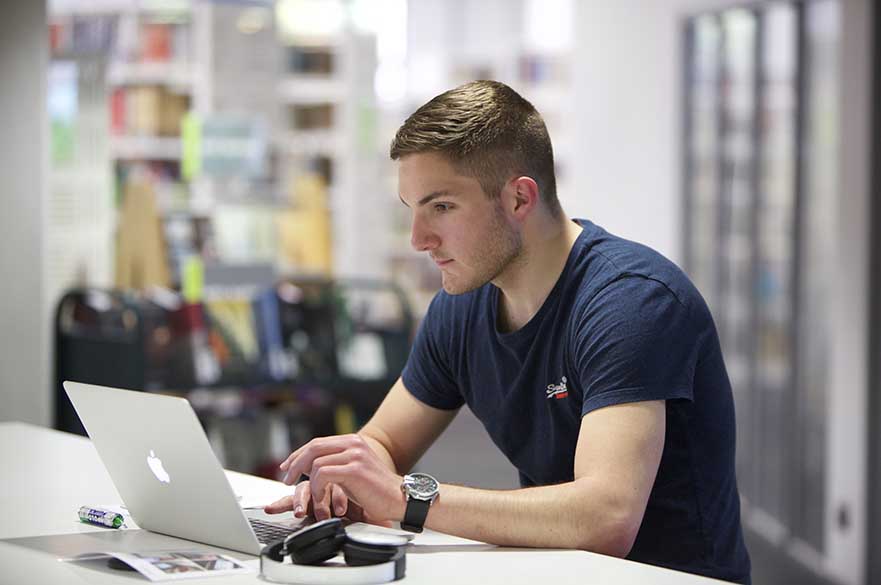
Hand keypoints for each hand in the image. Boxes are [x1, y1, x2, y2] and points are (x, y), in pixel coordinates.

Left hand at [265, 434, 405, 524]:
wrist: (400, 498)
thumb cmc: (376, 490)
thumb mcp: (353, 472)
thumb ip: (335, 464)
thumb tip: (311, 466)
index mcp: (352, 441)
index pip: (317, 443)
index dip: (298, 454)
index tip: (287, 467)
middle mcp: (353, 443)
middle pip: (313, 447)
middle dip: (295, 464)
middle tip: (287, 480)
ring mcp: (354, 455)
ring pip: (316, 462)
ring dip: (310, 483)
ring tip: (315, 498)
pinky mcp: (354, 469)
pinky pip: (323, 474)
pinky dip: (318, 488)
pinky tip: (322, 499)